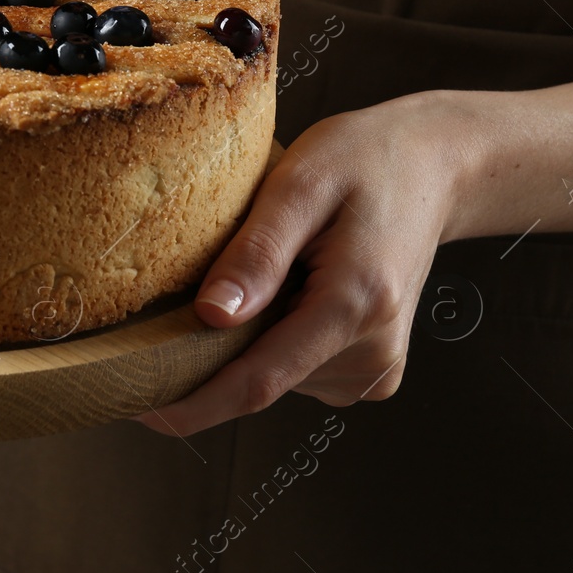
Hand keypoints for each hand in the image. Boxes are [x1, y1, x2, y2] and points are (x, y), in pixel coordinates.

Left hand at [136, 90, 476, 437]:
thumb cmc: (364, 162)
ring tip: (275, 268)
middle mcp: (373, 351)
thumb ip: (257, 252)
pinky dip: (275, 335)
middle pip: (260, 379)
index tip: (137, 410)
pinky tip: (295, 287)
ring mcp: (376, 367)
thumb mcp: (300, 183)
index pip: (257, 381)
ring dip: (249, 335)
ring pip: (275, 374)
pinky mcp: (371, 369)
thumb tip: (211, 316)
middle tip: (196, 290)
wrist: (435, 167)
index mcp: (356, 305)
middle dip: (211, 354)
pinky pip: (296, 366)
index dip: (192, 404)